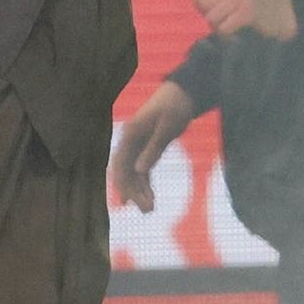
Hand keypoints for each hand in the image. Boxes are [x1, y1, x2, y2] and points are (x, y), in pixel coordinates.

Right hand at [111, 81, 197, 210]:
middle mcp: (130, 141)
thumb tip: (138, 170)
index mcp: (130, 135)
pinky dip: (146, 184)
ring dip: (140, 191)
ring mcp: (138, 145)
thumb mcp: (166, 128)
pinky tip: (150, 197)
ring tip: (150, 209)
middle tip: (147, 210)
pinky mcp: (148, 148)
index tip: (127, 202)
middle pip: (125, 172)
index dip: (121, 184)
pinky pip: (143, 170)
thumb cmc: (175, 106)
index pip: (119, 164)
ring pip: (134, 173)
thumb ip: (153, 148)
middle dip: (133, 192)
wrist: (184, 93)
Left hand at [187, 0, 296, 41]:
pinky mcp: (249, 12)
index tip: (223, 5)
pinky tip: (238, 32)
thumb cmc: (248, 1)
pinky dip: (227, 35)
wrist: (279, 17)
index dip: (205, 4)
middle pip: (203, 4)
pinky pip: (222, 28)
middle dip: (212, 15)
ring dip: (219, 27)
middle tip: (229, 16)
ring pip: (211, 18)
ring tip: (233, 24)